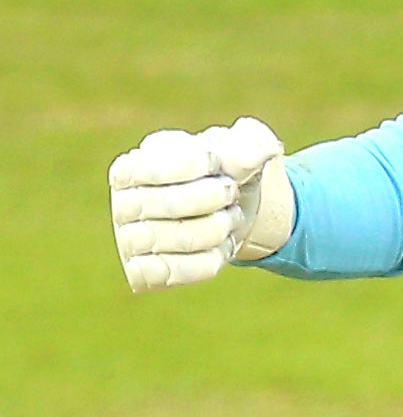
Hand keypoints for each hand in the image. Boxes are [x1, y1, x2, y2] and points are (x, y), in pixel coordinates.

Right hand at [109, 119, 294, 291]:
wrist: (229, 210)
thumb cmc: (224, 173)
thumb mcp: (240, 147)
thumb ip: (251, 142)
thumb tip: (266, 149)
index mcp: (129, 169)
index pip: (155, 167)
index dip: (198, 165)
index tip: (216, 164)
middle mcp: (122, 207)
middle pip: (172, 204)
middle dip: (217, 197)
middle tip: (230, 194)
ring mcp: (131, 243)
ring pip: (185, 239)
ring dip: (221, 227)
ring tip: (227, 217)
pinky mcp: (146, 273)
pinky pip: (184, 271)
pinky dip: (214, 256)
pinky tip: (219, 244)